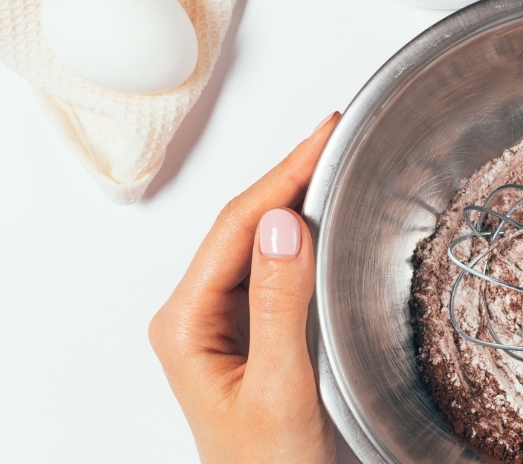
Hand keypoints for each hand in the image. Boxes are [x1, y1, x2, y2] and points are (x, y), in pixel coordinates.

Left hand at [149, 113, 340, 463]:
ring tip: (332, 160)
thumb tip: (284, 225)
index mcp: (186, 325)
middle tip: (336, 134)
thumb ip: (280, 306)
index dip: (284, 174)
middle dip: (289, 173)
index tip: (325, 138)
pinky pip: (271, 267)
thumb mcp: (280, 389)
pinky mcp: (248, 331)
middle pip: (242, 224)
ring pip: (256, 241)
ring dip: (294, 197)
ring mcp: (219, 323)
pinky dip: (300, 234)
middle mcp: (194, 317)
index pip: (237, 228)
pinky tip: (322, 215)